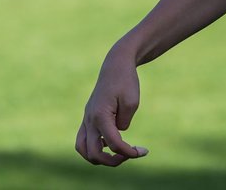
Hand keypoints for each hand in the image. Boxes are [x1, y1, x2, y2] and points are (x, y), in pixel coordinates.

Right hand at [76, 49, 149, 166]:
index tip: (143, 151)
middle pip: (93, 154)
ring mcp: (86, 118)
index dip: (129, 152)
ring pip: (82, 148)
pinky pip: (83, 139)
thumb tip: (117, 135)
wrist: (115, 64)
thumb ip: (124, 123)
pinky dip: (94, 146)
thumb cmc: (126, 81)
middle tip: (130, 154)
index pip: (114, 144)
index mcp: (100, 116)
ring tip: (116, 154)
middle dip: (112, 161)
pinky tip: (110, 142)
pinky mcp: (88, 117)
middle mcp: (89, 119)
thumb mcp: (132, 102)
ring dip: (98, 157)